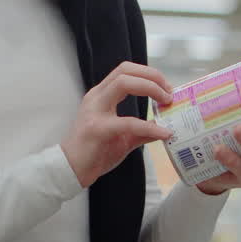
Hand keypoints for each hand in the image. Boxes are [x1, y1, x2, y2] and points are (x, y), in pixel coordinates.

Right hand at [62, 61, 173, 187]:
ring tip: (166, 102)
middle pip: (125, 71)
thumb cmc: (94, 152)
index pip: (125, 71)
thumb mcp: (123, 137)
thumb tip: (164, 128)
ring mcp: (95, 111)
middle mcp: (97, 97)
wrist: (71, 170)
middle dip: (152, 77)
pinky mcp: (97, 129)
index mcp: (101, 96)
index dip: (148, 74)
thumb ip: (142, 130)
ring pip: (123, 83)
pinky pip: (127, 122)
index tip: (166, 88)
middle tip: (169, 92)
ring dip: (150, 88)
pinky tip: (163, 133)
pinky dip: (149, 126)